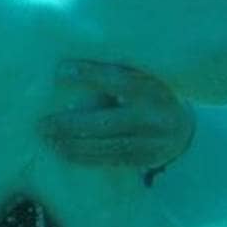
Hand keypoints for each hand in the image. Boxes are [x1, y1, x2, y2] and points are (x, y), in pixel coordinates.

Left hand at [39, 59, 195, 169]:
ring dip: (73, 144)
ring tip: (48, 139)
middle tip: (42, 124)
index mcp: (152, 86)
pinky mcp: (145, 158)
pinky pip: (111, 159)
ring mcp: (151, 141)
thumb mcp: (142, 76)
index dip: (89, 75)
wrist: (184, 127)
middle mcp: (153, 115)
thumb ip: (116, 72)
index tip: (60, 72)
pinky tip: (64, 152)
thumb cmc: (149, 93)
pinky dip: (85, 157)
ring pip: (106, 145)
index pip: (118, 80)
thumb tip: (68, 66)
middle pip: (106, 122)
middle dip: (70, 124)